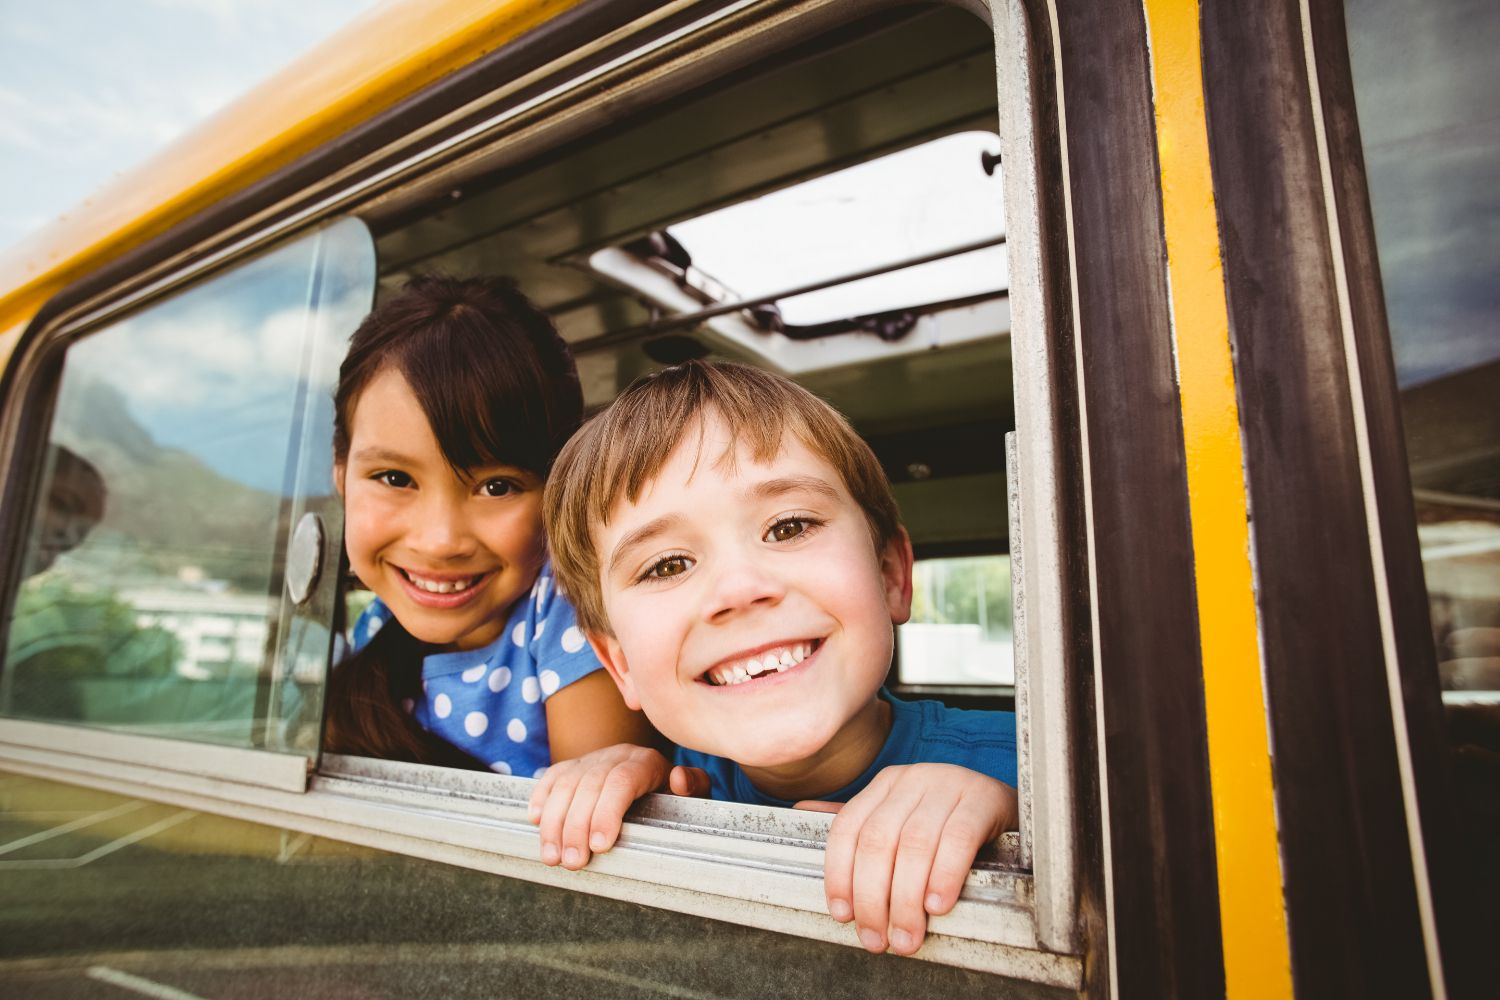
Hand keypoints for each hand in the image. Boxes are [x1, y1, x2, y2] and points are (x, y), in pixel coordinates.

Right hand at [527, 745, 710, 869]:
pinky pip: (552, 777)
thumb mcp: (694, 794)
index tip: (599, 845)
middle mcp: (616, 755)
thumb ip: (694, 786)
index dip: (607, 812)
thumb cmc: (675, 797)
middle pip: (589, 786)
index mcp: (646, 762)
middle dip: (576, 827)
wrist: (656, 775)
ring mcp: (592, 759)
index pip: (622, 781)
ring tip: (552, 857)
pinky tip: (534, 820)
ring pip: (566, 784)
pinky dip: (541, 797)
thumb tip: (679, 778)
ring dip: (554, 822)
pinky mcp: (573, 766)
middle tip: (572, 862)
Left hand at [803, 764, 1017, 955]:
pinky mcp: (983, 797)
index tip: (842, 915)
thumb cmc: (948, 821)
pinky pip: (958, 838)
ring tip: (907, 935)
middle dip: (873, 897)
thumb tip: (800, 814)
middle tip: (878, 939)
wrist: (1006, 806)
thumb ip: (859, 824)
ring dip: (906, 898)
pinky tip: (937, 904)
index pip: (848, 828)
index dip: (838, 874)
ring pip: (914, 843)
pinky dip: (943, 875)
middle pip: (878, 840)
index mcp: (886, 784)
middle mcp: (913, 779)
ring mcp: (948, 784)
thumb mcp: (902, 818)